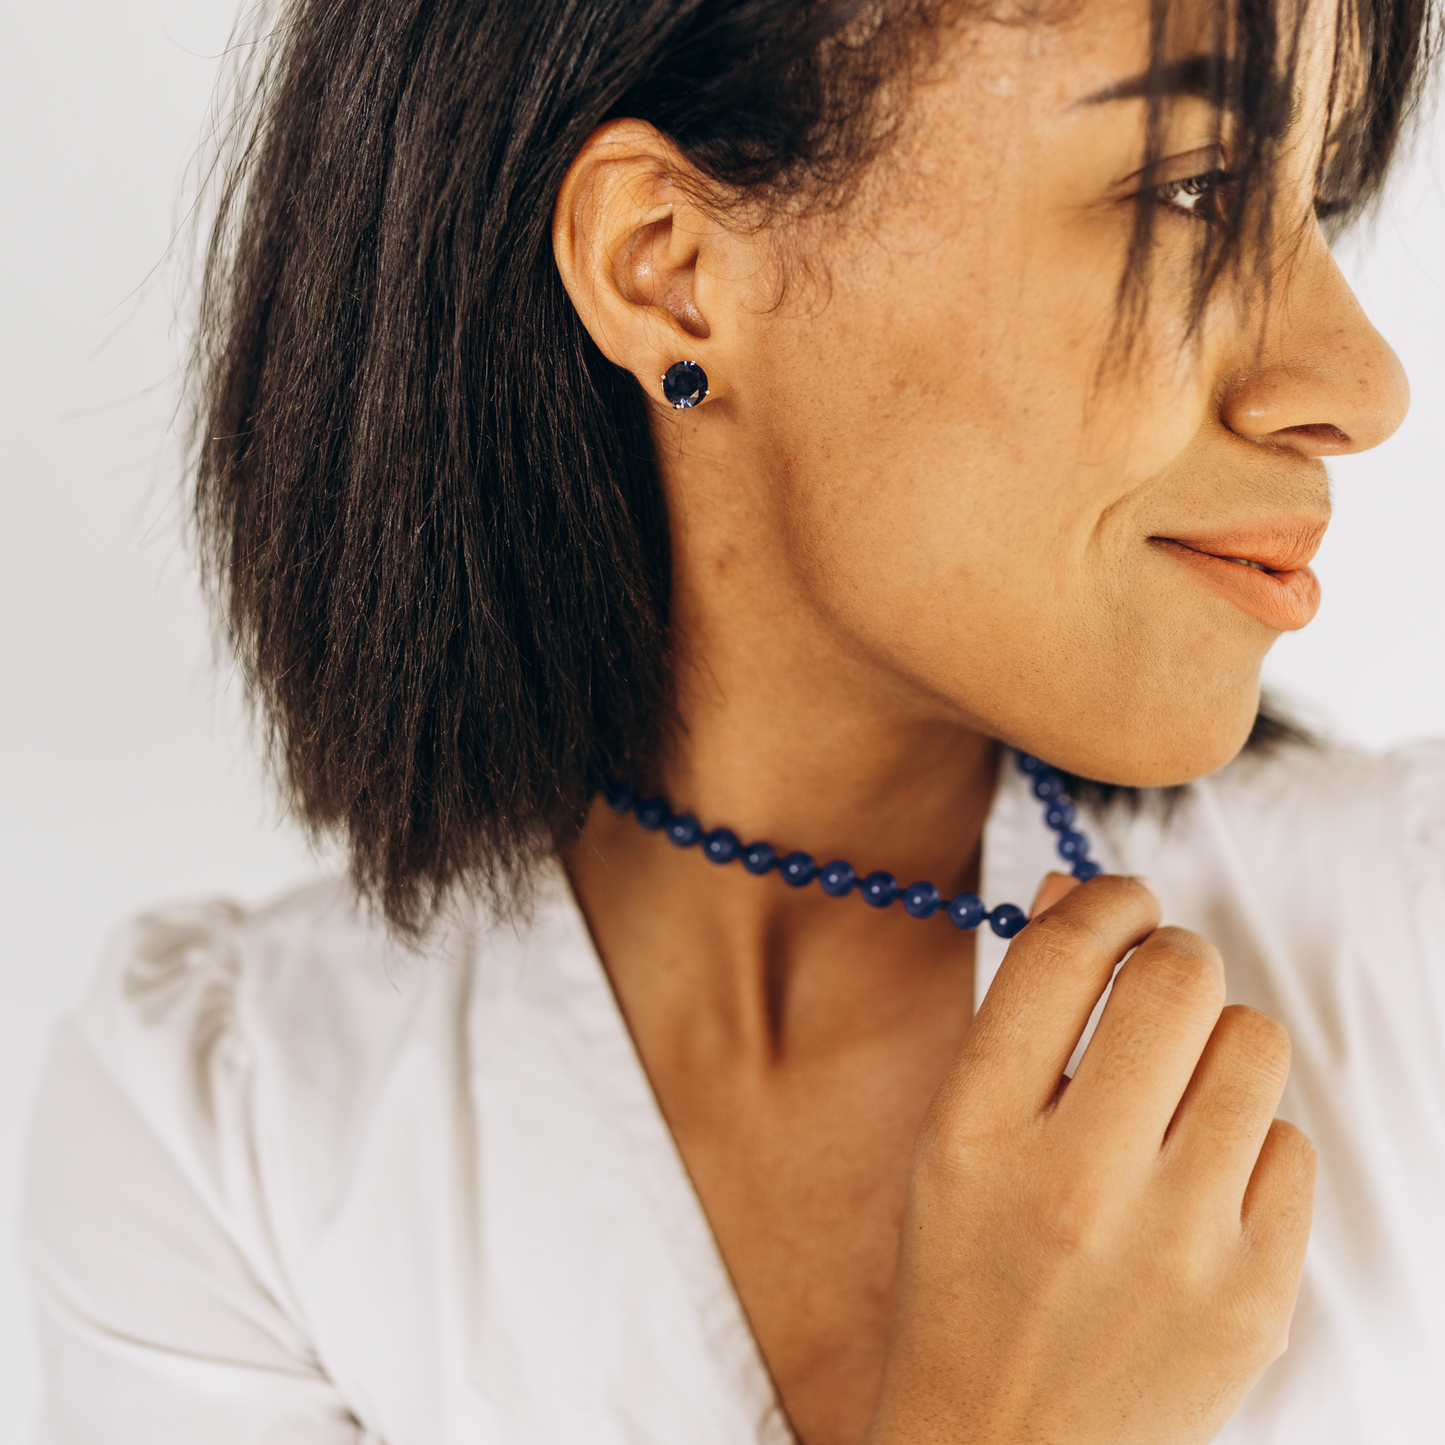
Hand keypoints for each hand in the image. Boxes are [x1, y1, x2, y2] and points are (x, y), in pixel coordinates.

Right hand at [866, 875, 1315, 1444]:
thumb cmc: (965, 1279)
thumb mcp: (951, 1142)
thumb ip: (1015, 1013)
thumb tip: (1082, 893)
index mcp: (972, 1134)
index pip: (1063, 956)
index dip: (1105, 900)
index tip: (1119, 905)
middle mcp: (1075, 1185)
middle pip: (1180, 979)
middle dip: (1174, 955)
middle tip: (1159, 981)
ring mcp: (1178, 1247)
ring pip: (1254, 1045)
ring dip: (1218, 1041)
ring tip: (1179, 1088)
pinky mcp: (1255, 1300)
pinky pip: (1289, 1146)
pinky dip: (1247, 1141)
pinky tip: (1198, 1184)